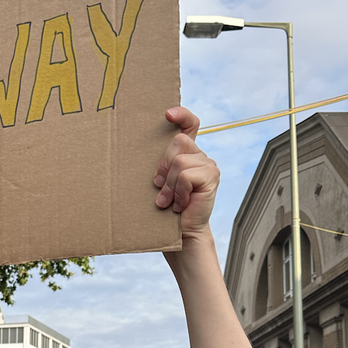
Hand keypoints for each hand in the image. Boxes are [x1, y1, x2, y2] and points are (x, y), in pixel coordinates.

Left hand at [154, 107, 219, 241]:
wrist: (180, 233)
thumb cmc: (166, 209)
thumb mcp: (159, 183)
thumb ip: (159, 166)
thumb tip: (135, 155)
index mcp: (187, 154)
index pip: (189, 124)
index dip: (181, 115)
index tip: (167, 114)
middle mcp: (200, 156)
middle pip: (177, 142)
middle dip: (164, 166)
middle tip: (161, 188)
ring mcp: (208, 165)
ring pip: (179, 161)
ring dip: (170, 185)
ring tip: (170, 201)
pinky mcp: (212, 177)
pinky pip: (186, 176)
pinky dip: (179, 192)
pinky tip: (181, 204)